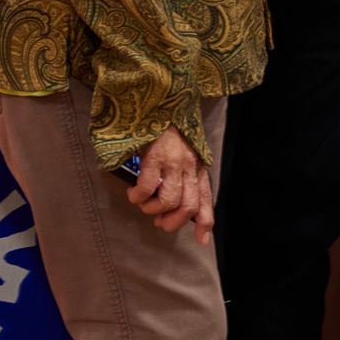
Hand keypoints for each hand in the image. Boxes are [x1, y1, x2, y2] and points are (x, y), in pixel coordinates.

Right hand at [128, 127, 215, 243]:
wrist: (159, 100)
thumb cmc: (170, 129)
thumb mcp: (185, 152)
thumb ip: (186, 176)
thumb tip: (182, 206)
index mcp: (198, 166)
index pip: (205, 198)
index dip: (204, 222)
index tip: (201, 240)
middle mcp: (189, 166)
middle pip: (187, 206)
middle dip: (173, 222)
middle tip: (159, 221)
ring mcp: (173, 161)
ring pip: (168, 200)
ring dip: (152, 209)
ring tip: (143, 204)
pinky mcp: (154, 156)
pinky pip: (147, 186)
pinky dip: (138, 196)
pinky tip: (133, 193)